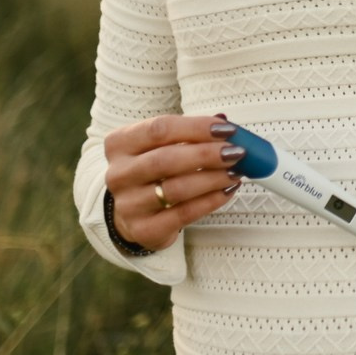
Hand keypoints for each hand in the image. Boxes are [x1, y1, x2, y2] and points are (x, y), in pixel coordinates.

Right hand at [103, 113, 243, 251]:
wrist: (132, 213)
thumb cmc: (154, 171)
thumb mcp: (161, 146)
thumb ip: (190, 134)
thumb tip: (225, 124)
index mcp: (120, 144)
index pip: (159, 129)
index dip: (196, 127)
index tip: (227, 129)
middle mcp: (118, 174)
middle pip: (166, 159)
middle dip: (207, 154)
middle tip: (237, 152)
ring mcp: (128, 205)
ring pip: (176, 189)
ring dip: (213, 178)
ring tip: (236, 172)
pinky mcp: (144, 229)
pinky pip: (184, 214)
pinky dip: (211, 201)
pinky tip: (227, 191)